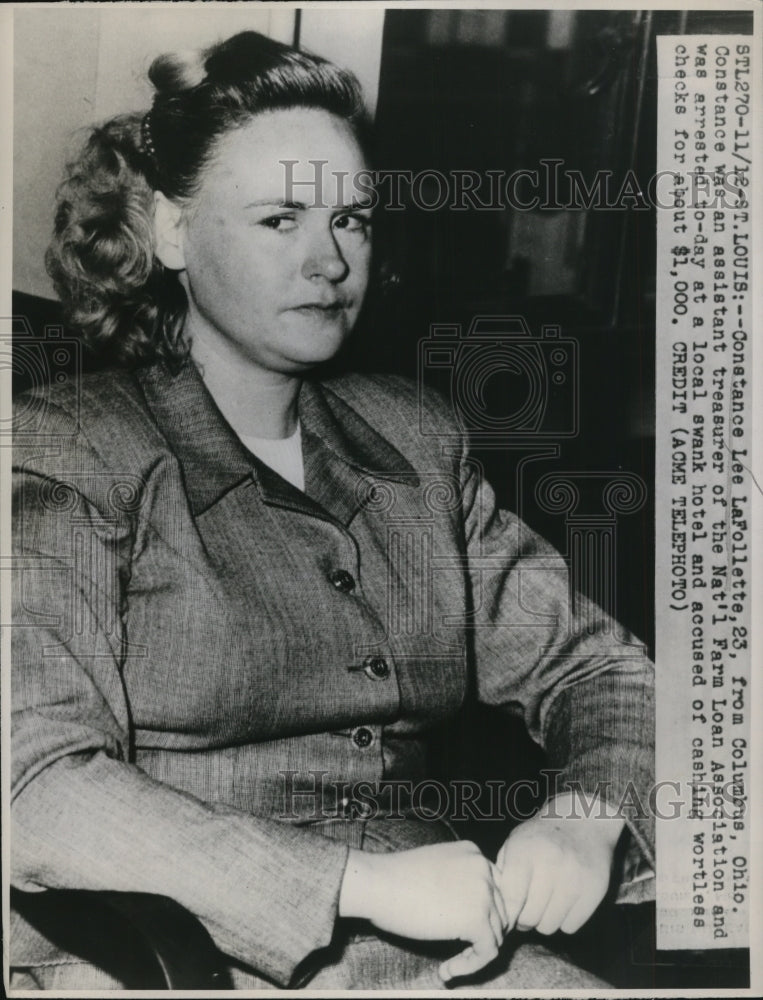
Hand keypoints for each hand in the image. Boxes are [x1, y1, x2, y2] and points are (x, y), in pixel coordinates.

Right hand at [339, 840, 506, 981]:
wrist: (377, 883)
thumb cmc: (394, 879)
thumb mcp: (436, 870)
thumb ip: (459, 883)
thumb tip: (471, 915)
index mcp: (473, 853)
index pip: (495, 890)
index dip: (483, 915)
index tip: (462, 933)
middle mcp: (483, 868)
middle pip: (500, 912)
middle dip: (482, 935)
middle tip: (461, 953)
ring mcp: (483, 892)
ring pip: (496, 934)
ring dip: (475, 954)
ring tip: (451, 964)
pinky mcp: (476, 919)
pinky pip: (488, 951)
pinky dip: (470, 966)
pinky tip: (447, 970)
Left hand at [495, 792, 623, 936]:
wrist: (583, 820)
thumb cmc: (540, 837)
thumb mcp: (514, 843)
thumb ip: (502, 874)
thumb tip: (499, 910)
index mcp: (524, 851)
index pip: (512, 899)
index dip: (508, 914)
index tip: (509, 915)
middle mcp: (550, 863)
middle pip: (530, 917)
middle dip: (525, 919)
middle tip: (528, 909)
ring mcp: (575, 876)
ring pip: (550, 926)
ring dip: (545, 920)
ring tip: (546, 903)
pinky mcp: (595, 888)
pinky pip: (571, 926)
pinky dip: (565, 920)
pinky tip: (564, 903)